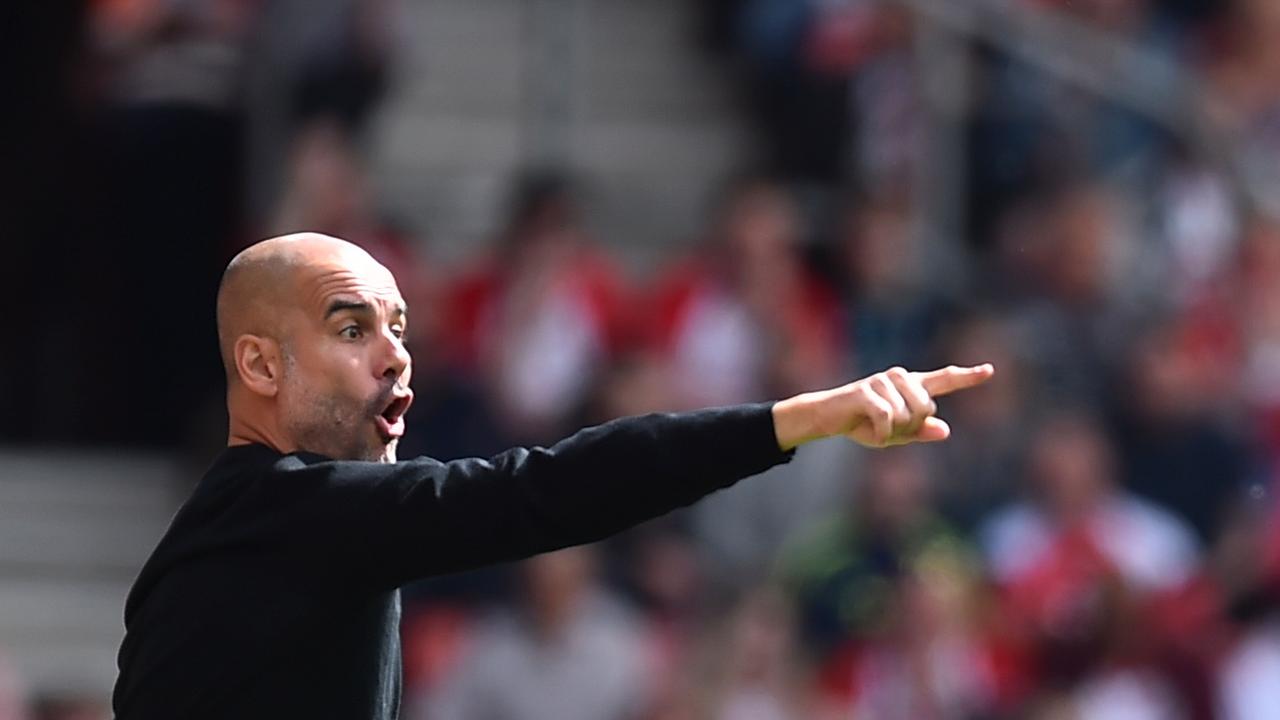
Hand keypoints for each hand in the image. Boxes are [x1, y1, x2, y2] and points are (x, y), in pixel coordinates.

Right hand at [772, 364, 994, 449]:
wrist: (827, 419)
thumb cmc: (863, 425)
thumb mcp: (896, 435)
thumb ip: (920, 432)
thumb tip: (945, 430)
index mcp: (910, 387)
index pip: (943, 380)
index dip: (967, 377)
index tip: (989, 370)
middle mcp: (900, 378)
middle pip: (928, 408)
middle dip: (911, 427)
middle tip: (889, 429)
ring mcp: (882, 381)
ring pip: (908, 415)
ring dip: (894, 431)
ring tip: (876, 427)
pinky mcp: (866, 390)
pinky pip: (887, 417)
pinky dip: (882, 433)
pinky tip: (873, 435)